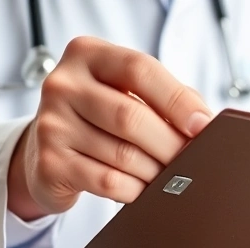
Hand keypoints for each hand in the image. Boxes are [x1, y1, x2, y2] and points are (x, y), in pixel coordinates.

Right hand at [7, 36, 212, 219]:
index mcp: (87, 55)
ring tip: (168, 177)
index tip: (203, 125)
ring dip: (155, 172)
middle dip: (170, 144)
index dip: (177, 99)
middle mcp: (63, 84)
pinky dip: (134, 190)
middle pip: (131, 116)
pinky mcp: (49, 164)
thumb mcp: (128, 93)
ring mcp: (51, 124)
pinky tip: (143, 191)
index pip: (140, 69)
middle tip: (191, 161)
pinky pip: (107, 182)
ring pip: (122, 155)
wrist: (45, 151)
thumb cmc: (100, 118)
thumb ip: (166, 97)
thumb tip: (204, 122)